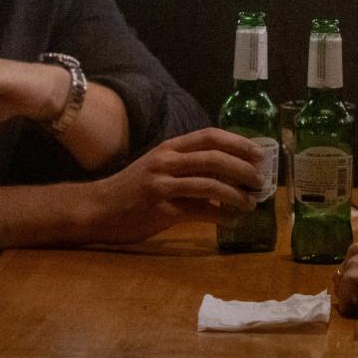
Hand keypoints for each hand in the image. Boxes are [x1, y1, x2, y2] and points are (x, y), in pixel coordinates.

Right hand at [77, 128, 264, 243]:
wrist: (97, 209)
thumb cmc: (131, 189)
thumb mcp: (158, 167)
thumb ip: (188, 166)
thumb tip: (227, 174)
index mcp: (170, 148)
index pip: (210, 136)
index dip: (238, 143)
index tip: (259, 154)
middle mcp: (167, 161)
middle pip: (215, 158)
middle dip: (244, 169)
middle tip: (261, 181)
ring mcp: (162, 185)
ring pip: (210, 185)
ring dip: (236, 195)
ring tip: (251, 204)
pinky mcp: (161, 210)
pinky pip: (199, 212)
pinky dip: (221, 216)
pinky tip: (232, 221)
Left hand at [332, 240, 357, 319]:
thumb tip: (341, 284)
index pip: (345, 272)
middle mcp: (353, 250)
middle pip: (339, 282)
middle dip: (353, 292)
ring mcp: (351, 264)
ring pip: (341, 293)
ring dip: (355, 300)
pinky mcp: (351, 280)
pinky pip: (343, 306)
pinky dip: (356, 310)